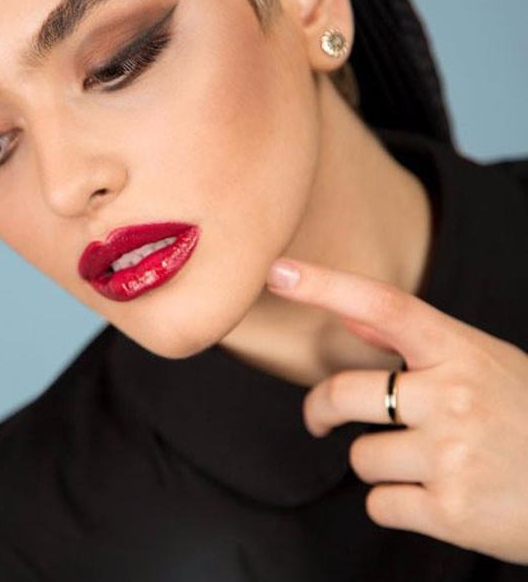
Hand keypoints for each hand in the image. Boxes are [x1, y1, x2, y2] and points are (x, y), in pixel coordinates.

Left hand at [266, 257, 527, 564]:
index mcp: (458, 350)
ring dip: (380, 464)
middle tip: (319, 417)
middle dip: (321, 409)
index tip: (278, 271)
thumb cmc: (523, 416)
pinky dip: (395, 503)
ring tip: (427, 464)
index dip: (326, 285)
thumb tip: (350, 313)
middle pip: (343, 392)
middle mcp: (453, 396)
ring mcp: (453, 454)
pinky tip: (436, 496)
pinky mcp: (452, 511)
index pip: (383, 305)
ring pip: (360, 457)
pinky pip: (379, 503)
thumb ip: (414, 341)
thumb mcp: (480, 362)